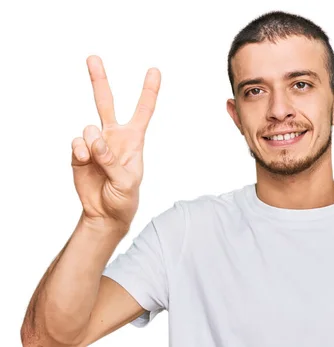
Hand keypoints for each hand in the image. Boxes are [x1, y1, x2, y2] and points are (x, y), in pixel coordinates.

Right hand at [71, 55, 160, 229]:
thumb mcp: (126, 181)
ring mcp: (94, 143)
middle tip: (92, 57)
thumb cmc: (124, 197)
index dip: (149, 91)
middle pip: (106, 103)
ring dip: (92, 143)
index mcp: (134, 139)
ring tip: (96, 159)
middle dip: (99, 80)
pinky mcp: (78, 153)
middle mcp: (113, 136)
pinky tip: (84, 161)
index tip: (154, 70)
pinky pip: (76, 143)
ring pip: (88, 127)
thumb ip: (112, 159)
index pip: (143, 110)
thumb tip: (94, 138)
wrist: (105, 213)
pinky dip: (80, 152)